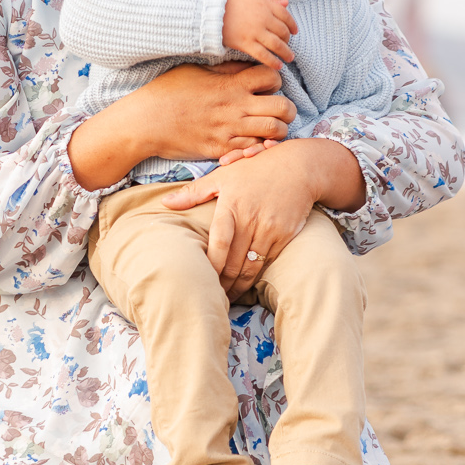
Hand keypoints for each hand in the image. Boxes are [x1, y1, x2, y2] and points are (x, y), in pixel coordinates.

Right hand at [67, 61, 294, 189]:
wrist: (146, 122)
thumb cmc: (168, 91)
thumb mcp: (197, 70)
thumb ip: (225, 69)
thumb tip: (246, 63)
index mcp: (231, 84)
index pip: (272, 76)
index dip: (274, 79)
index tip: (266, 84)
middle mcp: (236, 107)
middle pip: (283, 106)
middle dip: (287, 108)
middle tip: (277, 109)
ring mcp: (231, 130)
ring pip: (276, 131)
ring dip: (278, 129)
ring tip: (269, 127)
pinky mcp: (222, 149)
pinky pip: (255, 150)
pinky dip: (260, 146)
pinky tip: (252, 141)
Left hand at [160, 145, 321, 296]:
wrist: (299, 167)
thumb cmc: (256, 169)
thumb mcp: (223, 175)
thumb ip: (193, 192)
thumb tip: (165, 203)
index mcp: (232, 206)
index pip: (219, 243)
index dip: (210, 265)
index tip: (201, 279)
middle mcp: (251, 220)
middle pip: (233, 262)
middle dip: (221, 283)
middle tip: (211, 295)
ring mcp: (270, 230)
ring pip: (251, 268)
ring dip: (238, 286)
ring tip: (227, 297)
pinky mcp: (285, 236)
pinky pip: (267, 263)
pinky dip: (255, 276)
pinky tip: (246, 284)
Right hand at [222, 0, 297, 69]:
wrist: (211, 12)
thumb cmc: (230, 4)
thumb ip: (270, 1)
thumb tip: (286, 3)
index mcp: (265, 5)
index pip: (286, 16)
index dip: (292, 25)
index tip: (294, 32)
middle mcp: (263, 18)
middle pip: (283, 32)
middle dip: (288, 41)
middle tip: (288, 46)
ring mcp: (255, 31)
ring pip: (277, 45)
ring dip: (286, 53)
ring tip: (289, 58)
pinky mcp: (246, 43)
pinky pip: (263, 55)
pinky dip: (273, 61)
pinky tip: (278, 66)